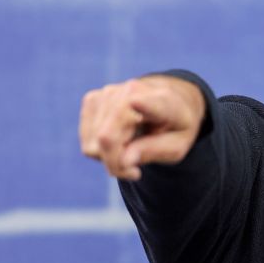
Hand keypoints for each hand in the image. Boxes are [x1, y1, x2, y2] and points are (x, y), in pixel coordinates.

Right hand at [79, 76, 205, 180]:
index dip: (143, 105)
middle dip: (117, 164)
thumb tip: (124, 161)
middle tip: (134, 171)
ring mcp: (107, 93)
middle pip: (107, 139)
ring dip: (109, 159)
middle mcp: (132, 91)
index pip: (151, 104)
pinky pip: (87, 143)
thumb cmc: (172, 128)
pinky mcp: (91, 100)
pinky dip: (100, 151)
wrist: (164, 104)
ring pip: (93, 145)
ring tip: (130, 151)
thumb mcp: (176, 147)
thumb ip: (153, 151)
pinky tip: (118, 142)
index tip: (135, 102)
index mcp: (164, 102)